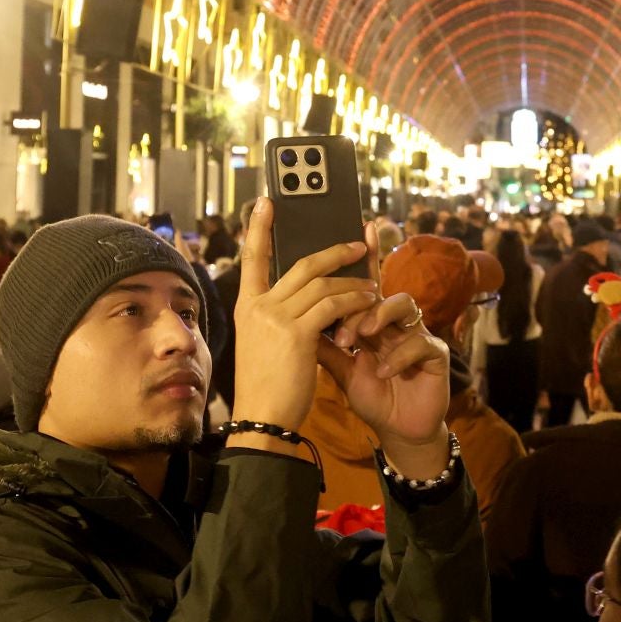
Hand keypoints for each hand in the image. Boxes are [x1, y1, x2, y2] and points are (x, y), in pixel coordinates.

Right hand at [231, 199, 379, 438]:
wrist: (263, 419)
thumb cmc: (267, 387)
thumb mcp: (263, 344)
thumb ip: (279, 316)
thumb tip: (307, 298)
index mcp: (247, 307)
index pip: (252, 258)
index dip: (259, 229)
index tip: (266, 202)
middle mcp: (259, 306)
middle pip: (302, 265)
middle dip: (333, 252)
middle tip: (356, 245)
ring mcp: (276, 317)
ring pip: (323, 284)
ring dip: (353, 282)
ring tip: (373, 284)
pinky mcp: (297, 333)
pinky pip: (333, 306)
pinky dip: (355, 301)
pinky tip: (369, 302)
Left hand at [323, 223, 450, 476]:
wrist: (398, 431)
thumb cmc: (372, 395)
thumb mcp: (339, 368)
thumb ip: (319, 342)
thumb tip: (287, 316)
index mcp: (371, 319)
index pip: (363, 282)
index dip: (365, 253)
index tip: (360, 227)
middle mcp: (394, 320)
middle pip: (378, 289)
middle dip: (356, 299)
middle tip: (340, 328)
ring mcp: (417, 333)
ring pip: (401, 304)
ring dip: (377, 319)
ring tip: (360, 339)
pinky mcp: (435, 354)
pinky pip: (418, 342)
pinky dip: (397, 357)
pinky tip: (382, 371)